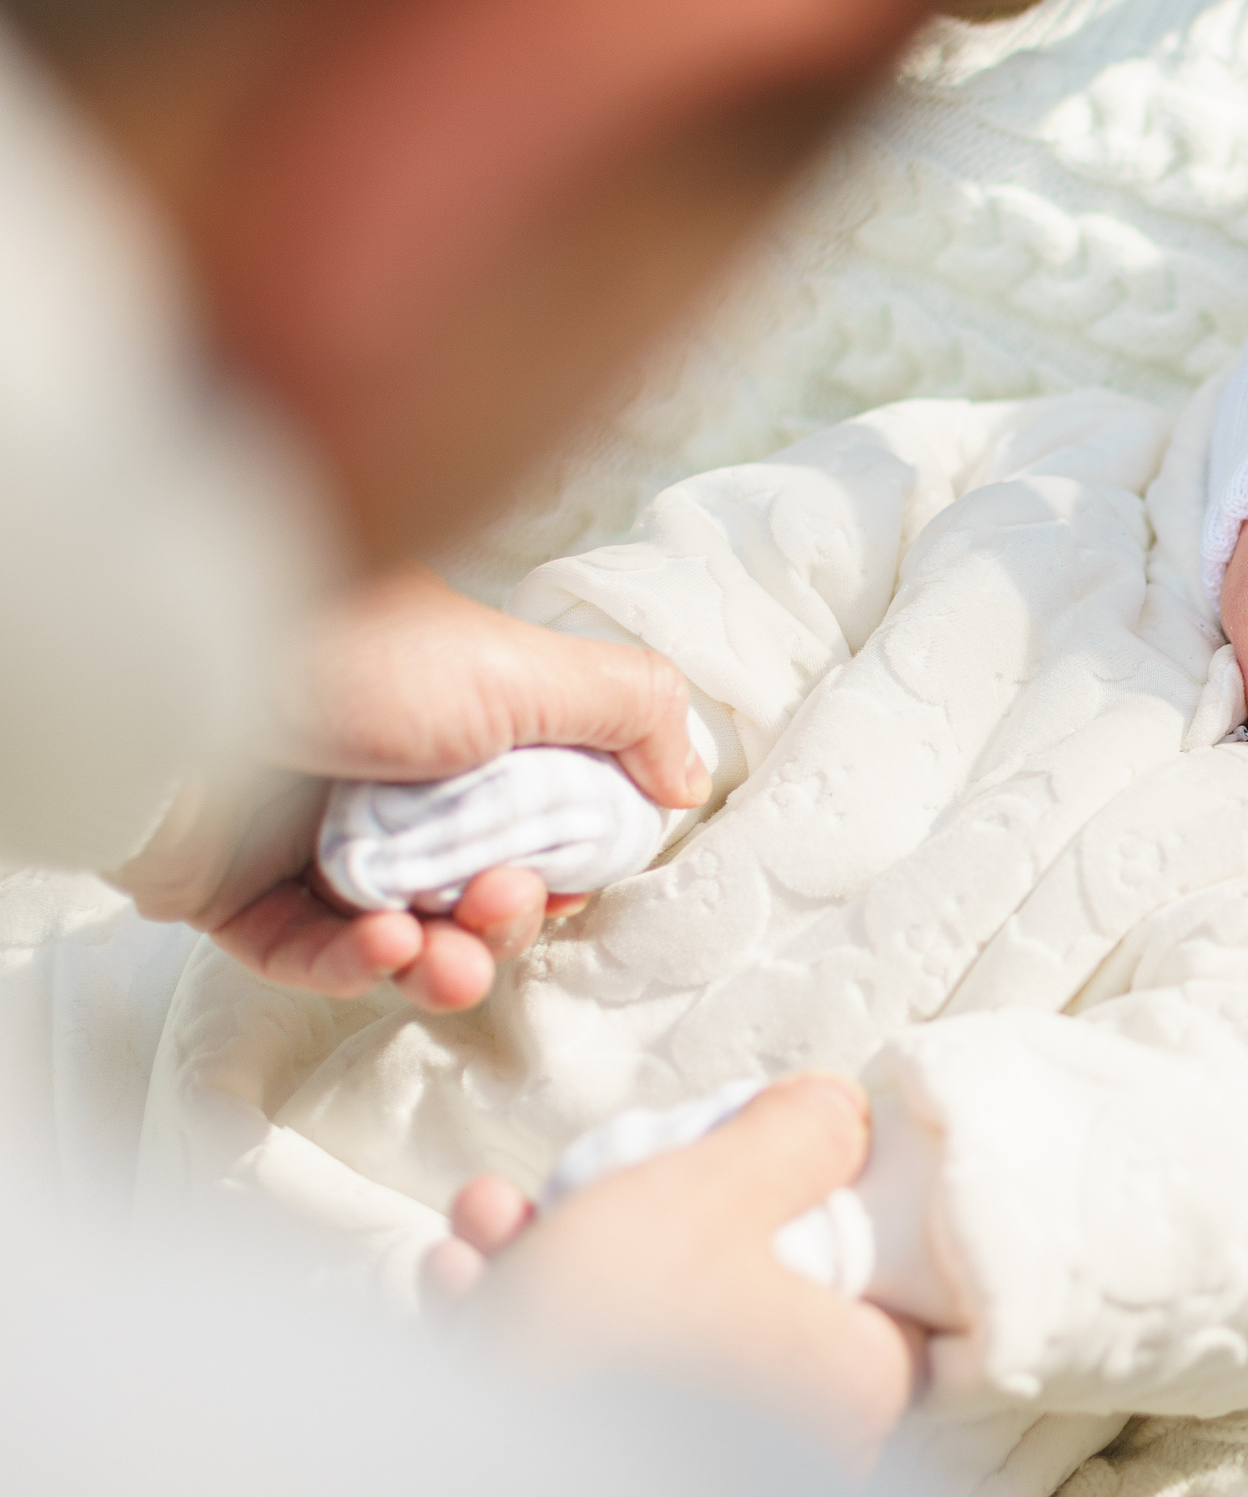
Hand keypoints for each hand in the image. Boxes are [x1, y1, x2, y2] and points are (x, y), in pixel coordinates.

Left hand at [119, 562, 707, 1010]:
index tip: (564, 879)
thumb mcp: (530, 667)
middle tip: (503, 901)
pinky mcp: (233, 893)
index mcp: (459, 728)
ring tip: (446, 957)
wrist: (191, 663)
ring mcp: (307, 840)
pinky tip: (382, 949)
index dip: (560, 869)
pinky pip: (305, 957)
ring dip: (442, 960)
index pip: (532, 824)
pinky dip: (354, 965)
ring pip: (397, 937)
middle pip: (471, 889)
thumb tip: (688, 780)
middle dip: (504, 918)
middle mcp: (387, 782)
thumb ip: (632, 711)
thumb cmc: (366, 651)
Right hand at [430, 1076, 920, 1473]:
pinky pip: (577, 1382)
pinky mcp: (604, 1464)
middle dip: (634, 1207)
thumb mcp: (714, 1194)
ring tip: (490, 1217)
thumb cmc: (613, 1350)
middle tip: (585, 1172)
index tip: (752, 1157)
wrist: (478, 1459)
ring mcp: (698, 1458)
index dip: (813, 1196)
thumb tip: (840, 1111)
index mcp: (852, 1377)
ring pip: (636, 1328)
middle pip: (730, 1282)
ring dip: (552, 1254)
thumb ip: (794, 1139)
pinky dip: (515, 1325)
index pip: (875, 1266)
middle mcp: (792, 1436)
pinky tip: (459, 1277)